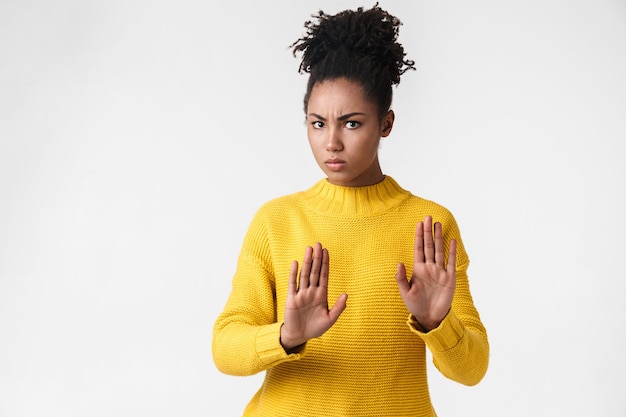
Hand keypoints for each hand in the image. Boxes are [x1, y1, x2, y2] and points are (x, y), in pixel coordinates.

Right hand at [281, 242, 347, 350]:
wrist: (299, 336)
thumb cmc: (315, 328)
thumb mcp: (330, 319)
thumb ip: (338, 307)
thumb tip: (346, 294)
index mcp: (321, 295)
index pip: (324, 275)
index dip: (325, 263)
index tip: (326, 251)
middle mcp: (311, 291)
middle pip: (314, 271)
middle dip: (317, 258)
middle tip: (318, 244)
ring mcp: (301, 294)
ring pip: (305, 275)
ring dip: (307, 262)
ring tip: (309, 249)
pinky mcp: (292, 299)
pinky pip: (292, 284)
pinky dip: (294, 274)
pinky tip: (296, 263)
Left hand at [395, 216, 455, 331]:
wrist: (429, 317)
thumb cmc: (415, 305)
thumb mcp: (405, 292)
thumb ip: (401, 278)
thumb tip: (399, 264)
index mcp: (418, 269)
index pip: (418, 249)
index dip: (419, 236)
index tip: (418, 223)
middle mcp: (429, 267)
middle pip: (429, 246)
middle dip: (428, 232)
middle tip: (428, 217)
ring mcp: (440, 272)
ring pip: (439, 251)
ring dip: (438, 237)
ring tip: (437, 224)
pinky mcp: (449, 279)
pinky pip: (450, 262)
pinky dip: (451, 251)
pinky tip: (451, 240)